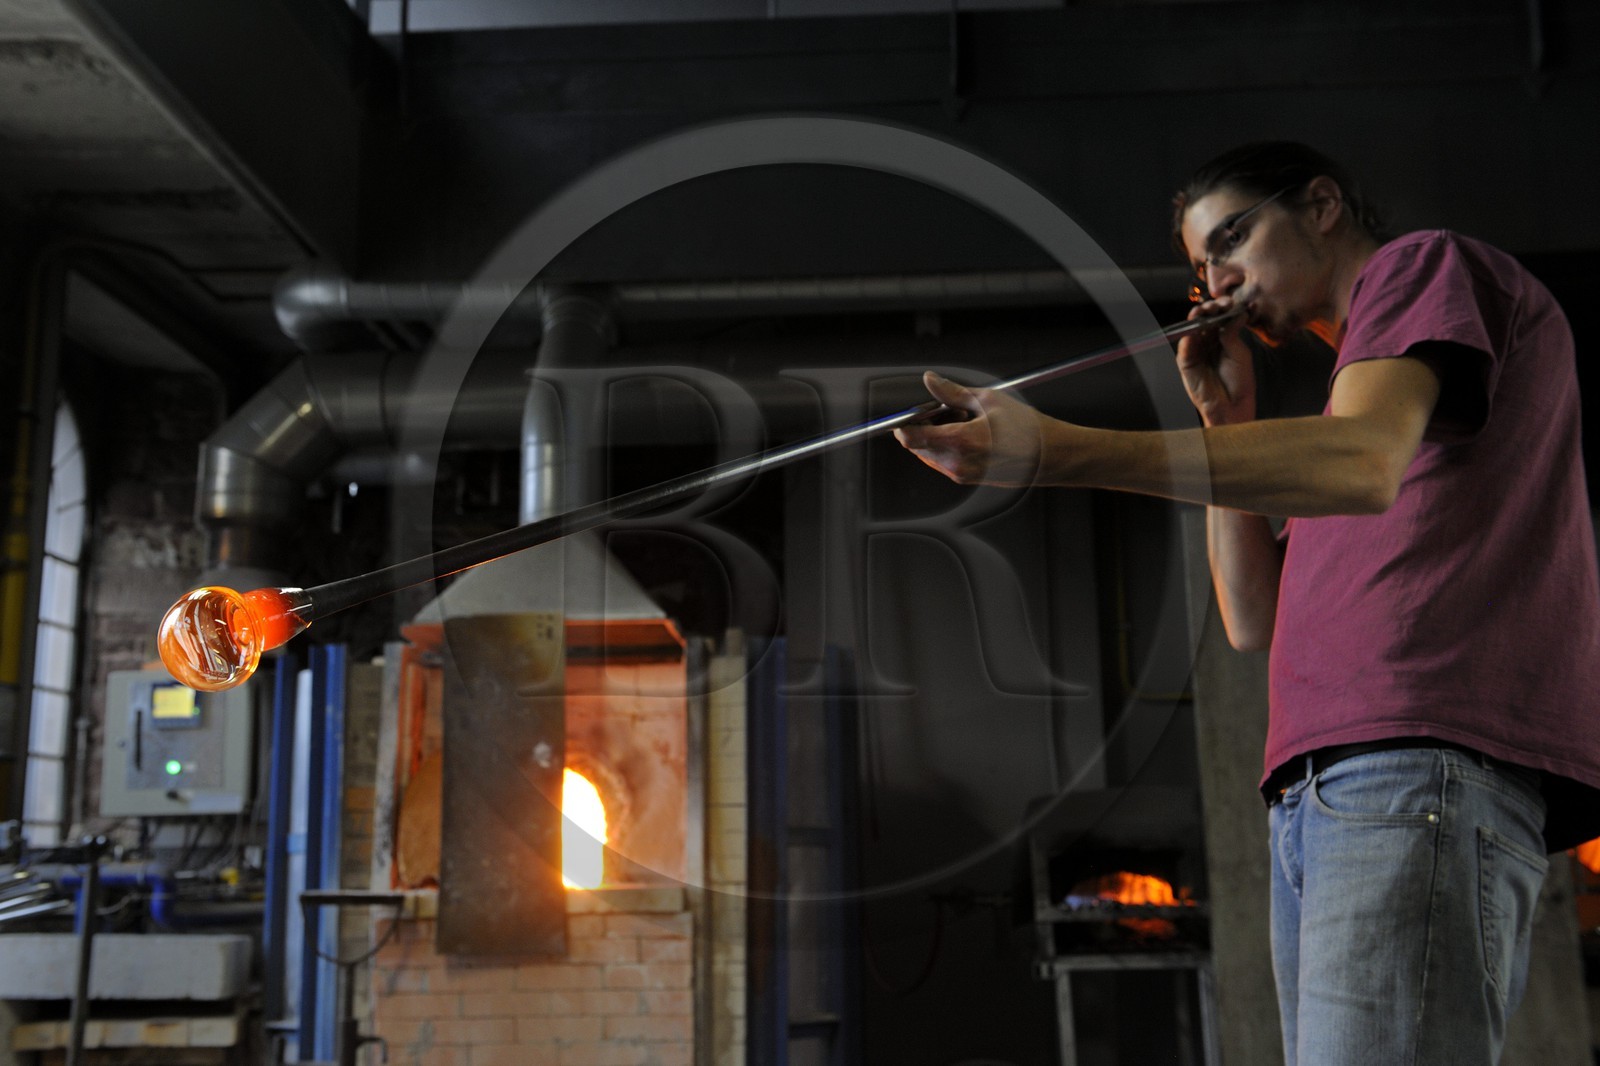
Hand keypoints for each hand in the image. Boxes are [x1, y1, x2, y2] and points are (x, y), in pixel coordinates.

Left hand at [893, 372, 1050, 486]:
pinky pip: (943, 462)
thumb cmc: (1025, 428)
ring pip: (930, 454)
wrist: (1048, 455)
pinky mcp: (966, 479)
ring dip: (936, 437)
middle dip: (925, 426)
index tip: (907, 413)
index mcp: (960, 441)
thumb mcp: (988, 400)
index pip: (911, 438)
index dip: (903, 424)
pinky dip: (946, 447)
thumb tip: (930, 380)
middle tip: (948, 411)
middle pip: (918, 445)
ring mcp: (960, 474)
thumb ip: (952, 392)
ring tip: (964, 423)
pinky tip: (969, 436)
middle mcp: (956, 463)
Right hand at [1176, 297, 1255, 425]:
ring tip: (1205, 310)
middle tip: (1218, 304)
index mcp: (1223, 339)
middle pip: (1205, 319)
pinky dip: (1189, 333)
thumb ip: (1233, 333)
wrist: (1232, 406)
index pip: (1220, 317)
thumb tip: (1237, 312)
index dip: (1223, 308)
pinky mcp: (1186, 361)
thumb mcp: (1240, 353)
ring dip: (1198, 317)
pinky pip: (1185, 344)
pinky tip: (1196, 325)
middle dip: (1210, 309)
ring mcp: (1196, 351)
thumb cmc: (1239, 382)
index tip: (1230, 302)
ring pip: (1193, 328)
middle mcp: (1208, 342)